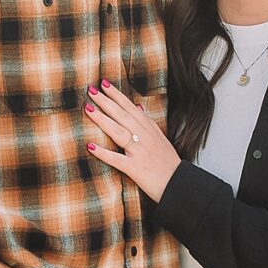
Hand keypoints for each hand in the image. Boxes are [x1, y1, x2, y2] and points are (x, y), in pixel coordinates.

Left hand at [85, 80, 179, 201]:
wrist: (179, 184)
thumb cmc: (168, 162)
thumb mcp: (160, 138)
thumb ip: (148, 122)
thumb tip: (137, 106)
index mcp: (149, 129)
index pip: (130, 107)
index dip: (116, 95)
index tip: (103, 83)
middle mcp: (144, 137)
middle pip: (122, 115)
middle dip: (105, 101)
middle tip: (90, 90)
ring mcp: (139, 152)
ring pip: (118, 132)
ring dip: (102, 119)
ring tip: (88, 108)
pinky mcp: (134, 168)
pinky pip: (116, 159)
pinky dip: (103, 153)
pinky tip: (90, 146)